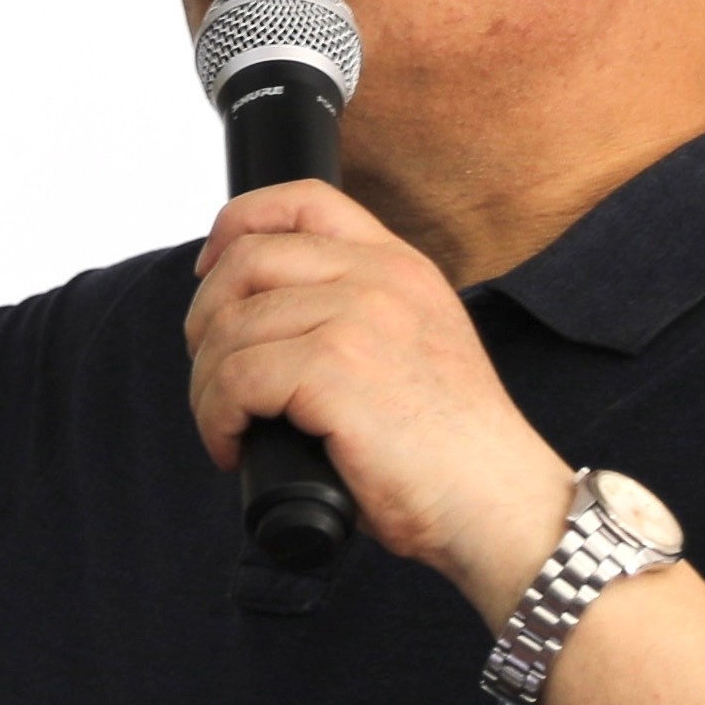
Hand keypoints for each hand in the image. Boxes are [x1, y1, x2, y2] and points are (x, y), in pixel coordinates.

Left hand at [185, 180, 574, 595]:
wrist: (498, 505)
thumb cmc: (452, 452)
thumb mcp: (413, 350)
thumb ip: (354, 316)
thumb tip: (259, 326)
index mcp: (400, 266)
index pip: (303, 200)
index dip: (237, 225)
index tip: (210, 271)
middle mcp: (379, 278)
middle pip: (247, 261)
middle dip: (205, 321)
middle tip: (213, 378)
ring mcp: (357, 317)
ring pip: (230, 328)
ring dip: (207, 387)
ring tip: (227, 429)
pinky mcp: (333, 368)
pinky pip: (234, 379)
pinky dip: (216, 419)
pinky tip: (234, 449)